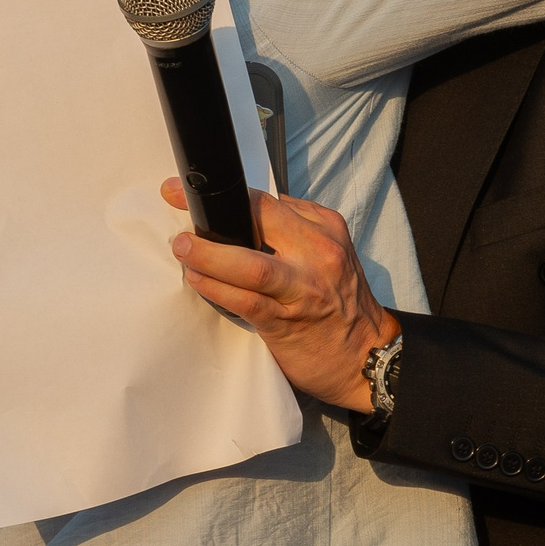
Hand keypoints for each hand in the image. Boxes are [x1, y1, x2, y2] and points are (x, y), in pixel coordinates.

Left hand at [163, 178, 398, 412]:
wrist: (368, 357)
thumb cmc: (341, 304)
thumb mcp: (330, 253)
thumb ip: (294, 231)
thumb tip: (241, 218)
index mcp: (326, 228)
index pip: (268, 200)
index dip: (226, 193)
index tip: (188, 188)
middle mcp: (318, 252)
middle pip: (258, 221)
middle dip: (212, 214)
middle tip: (176, 209)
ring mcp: (303, 287)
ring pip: (249, 263)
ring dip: (208, 255)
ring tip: (182, 249)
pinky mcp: (286, 321)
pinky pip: (243, 300)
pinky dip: (215, 287)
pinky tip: (196, 280)